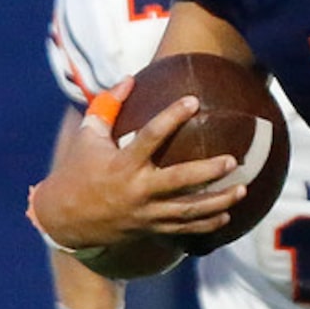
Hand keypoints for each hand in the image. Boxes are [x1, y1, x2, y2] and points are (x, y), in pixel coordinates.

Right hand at [29, 80, 246, 251]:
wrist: (67, 219)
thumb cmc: (78, 171)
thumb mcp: (88, 137)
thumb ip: (107, 107)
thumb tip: (129, 79)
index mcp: (122, 164)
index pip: (150, 136)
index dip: (172, 117)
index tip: (194, 100)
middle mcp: (137, 190)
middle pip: (179, 181)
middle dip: (208, 171)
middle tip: (234, 160)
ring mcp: (146, 213)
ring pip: (188, 210)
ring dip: (217, 202)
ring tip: (242, 190)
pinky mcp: (151, 229)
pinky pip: (184, 229)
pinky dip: (206, 224)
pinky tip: (227, 216)